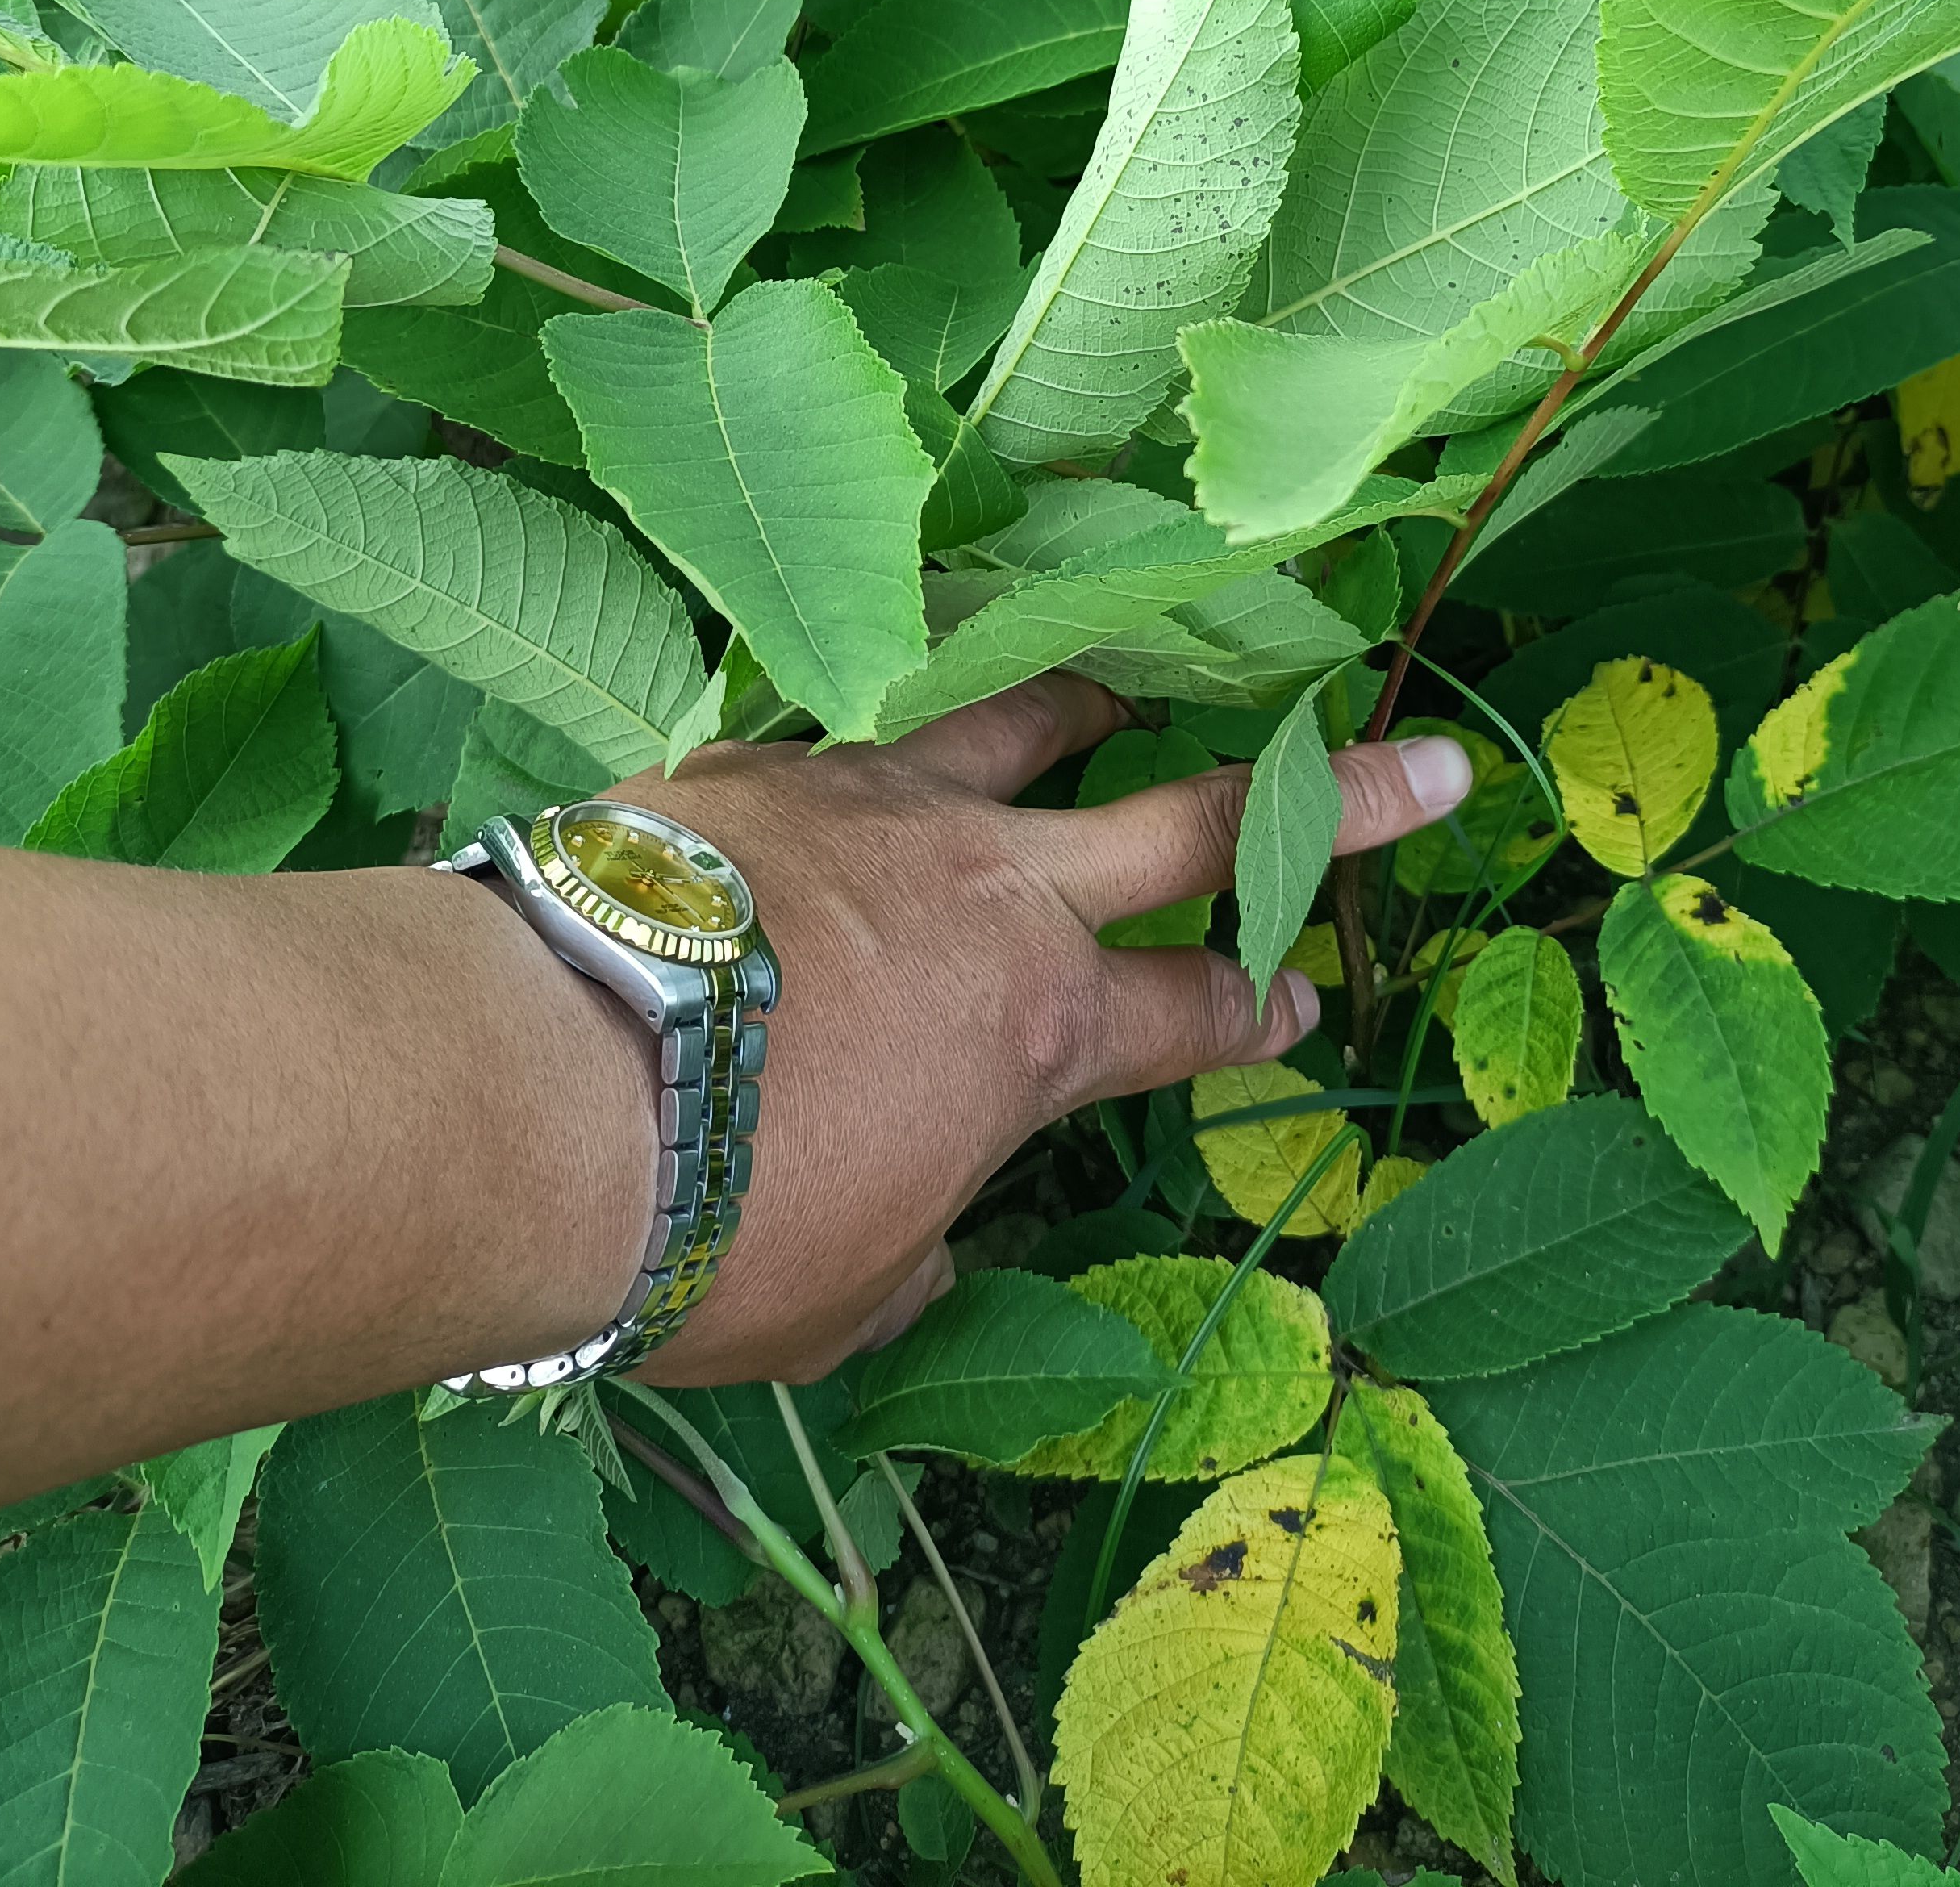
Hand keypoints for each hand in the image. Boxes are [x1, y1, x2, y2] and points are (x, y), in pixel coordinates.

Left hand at [615, 680, 1473, 1386]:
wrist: (538, 1084)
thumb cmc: (711, 1228)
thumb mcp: (846, 1293)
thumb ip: (914, 1243)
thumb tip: (921, 1223)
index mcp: (1035, 1030)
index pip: (1195, 1012)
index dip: (1263, 1003)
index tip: (1310, 990)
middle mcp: (987, 888)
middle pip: (1192, 823)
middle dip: (1325, 796)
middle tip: (1421, 757)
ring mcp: (876, 801)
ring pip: (1025, 716)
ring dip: (1094, 693)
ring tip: (1129, 666)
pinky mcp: (759, 760)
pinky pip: (853, 724)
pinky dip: (890, 727)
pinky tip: (863, 730)